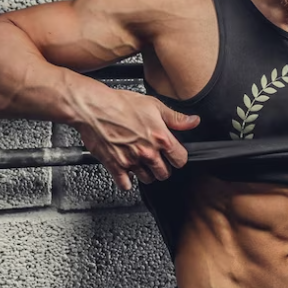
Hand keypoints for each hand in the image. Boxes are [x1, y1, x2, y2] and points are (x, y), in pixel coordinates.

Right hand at [71, 88, 199, 189]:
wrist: (93, 108)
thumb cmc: (121, 103)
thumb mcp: (154, 105)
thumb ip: (175, 118)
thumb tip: (194, 122)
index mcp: (161, 138)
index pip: (180, 160)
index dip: (178, 158)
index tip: (173, 155)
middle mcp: (148, 153)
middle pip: (164, 173)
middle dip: (163, 167)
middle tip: (157, 159)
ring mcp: (131, 161)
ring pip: (147, 179)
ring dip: (146, 173)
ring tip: (141, 162)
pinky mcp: (115, 166)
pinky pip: (125, 184)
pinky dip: (127, 181)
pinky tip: (126, 171)